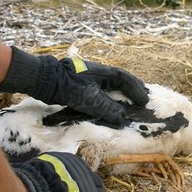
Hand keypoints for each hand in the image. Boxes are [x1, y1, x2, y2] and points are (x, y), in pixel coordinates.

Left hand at [33, 56, 148, 125]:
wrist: (46, 81)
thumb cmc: (70, 88)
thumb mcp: (90, 100)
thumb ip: (108, 109)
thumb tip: (122, 118)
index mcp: (105, 73)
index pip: (125, 79)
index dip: (136, 90)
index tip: (144, 101)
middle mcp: (100, 74)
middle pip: (121, 82)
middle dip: (132, 91)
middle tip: (143, 101)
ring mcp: (91, 79)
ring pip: (111, 87)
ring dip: (121, 96)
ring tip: (131, 104)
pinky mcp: (83, 87)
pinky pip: (102, 93)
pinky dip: (110, 100)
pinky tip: (111, 107)